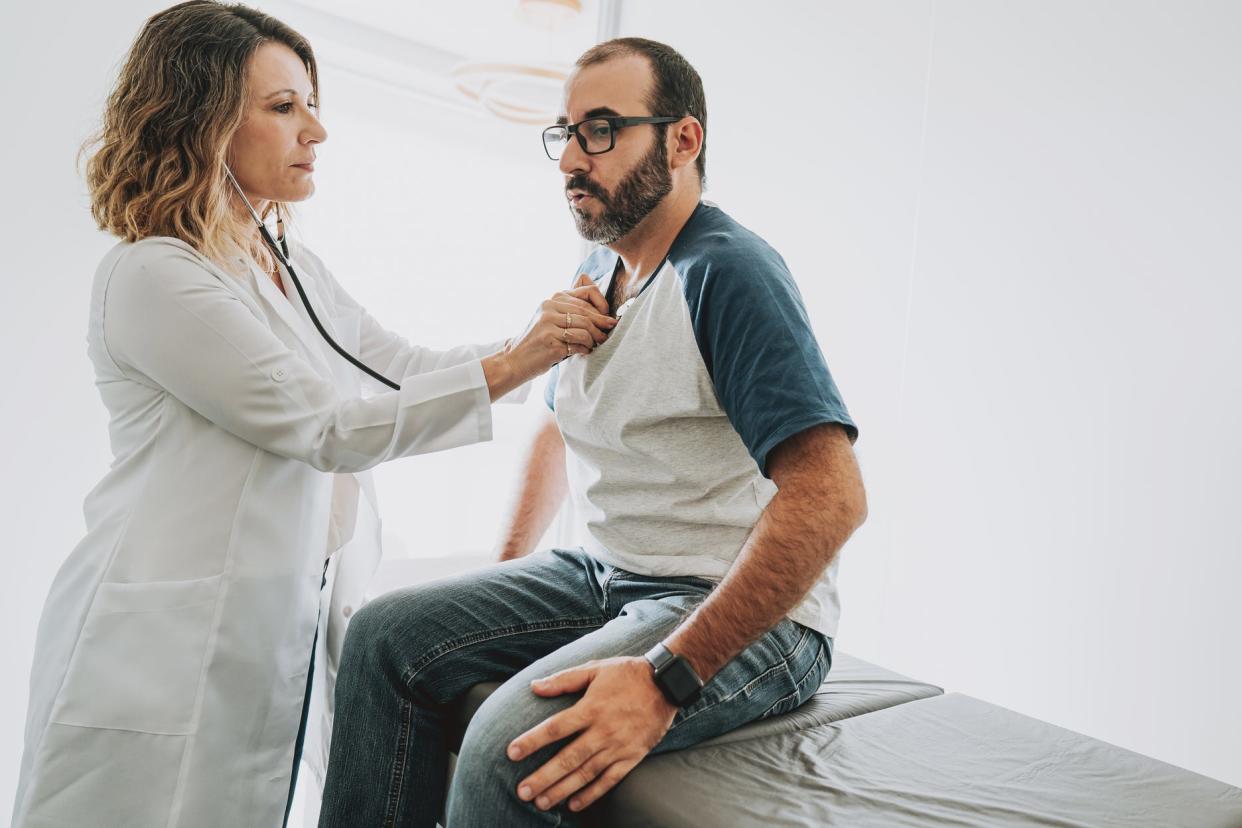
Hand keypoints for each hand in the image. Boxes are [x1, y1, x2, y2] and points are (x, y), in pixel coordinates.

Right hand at [506, 273, 615, 378]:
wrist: (515, 361)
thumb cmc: (538, 341)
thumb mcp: (550, 318)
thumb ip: (570, 307)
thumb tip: (601, 304)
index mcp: (552, 300)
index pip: (587, 293)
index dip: (602, 305)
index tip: (608, 316)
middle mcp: (549, 308)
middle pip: (587, 313)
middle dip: (601, 324)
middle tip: (607, 333)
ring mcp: (549, 325)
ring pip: (585, 329)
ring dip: (595, 339)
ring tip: (596, 344)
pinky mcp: (551, 343)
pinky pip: (579, 344)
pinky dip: (585, 349)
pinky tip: (584, 351)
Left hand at [506, 657, 677, 813]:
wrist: (666, 684)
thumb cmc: (627, 674)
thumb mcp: (595, 668)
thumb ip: (564, 679)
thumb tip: (534, 687)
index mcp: (591, 708)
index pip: (555, 728)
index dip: (532, 741)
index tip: (512, 753)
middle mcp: (603, 730)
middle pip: (567, 758)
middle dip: (543, 777)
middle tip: (522, 792)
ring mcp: (618, 747)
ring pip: (585, 773)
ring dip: (562, 790)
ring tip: (542, 803)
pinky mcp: (632, 757)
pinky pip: (609, 780)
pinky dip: (591, 794)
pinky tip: (574, 804)